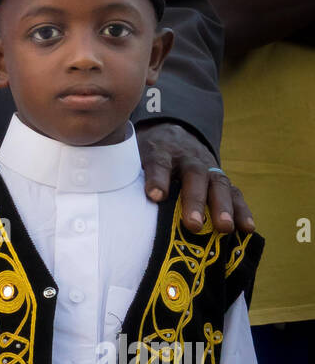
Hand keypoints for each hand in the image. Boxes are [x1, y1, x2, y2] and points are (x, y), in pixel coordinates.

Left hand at [135, 121, 253, 234]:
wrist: (172, 134)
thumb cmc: (148, 157)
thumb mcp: (133, 157)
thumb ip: (129, 174)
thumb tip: (117, 206)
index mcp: (161, 150)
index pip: (159, 162)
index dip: (157, 177)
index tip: (155, 196)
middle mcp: (187, 158)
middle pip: (193, 175)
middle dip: (194, 200)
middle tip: (193, 224)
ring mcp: (208, 168)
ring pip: (218, 183)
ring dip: (223, 207)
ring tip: (225, 228)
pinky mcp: (221, 180)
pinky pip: (234, 192)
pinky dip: (242, 209)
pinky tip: (246, 228)